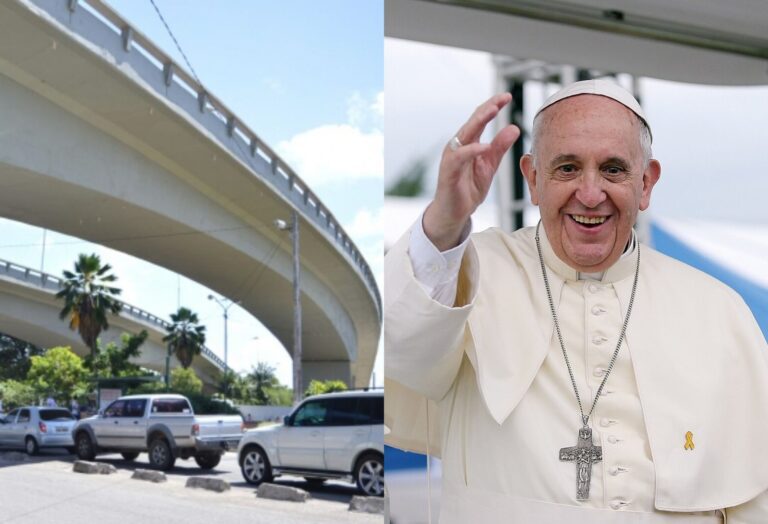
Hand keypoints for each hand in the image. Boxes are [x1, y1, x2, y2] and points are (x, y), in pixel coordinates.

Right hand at [423, 93, 520, 250]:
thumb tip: (514, 127)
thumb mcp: (489, 165)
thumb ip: (500, 147)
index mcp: (468, 142)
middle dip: (487, 108)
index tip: (507, 97)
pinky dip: (472, 150)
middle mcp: (458, 145)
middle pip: (473, 121)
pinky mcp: (448, 171)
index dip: (493, 106)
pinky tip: (484, 146)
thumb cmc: (468, 188)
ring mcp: (452, 157)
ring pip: (465, 134)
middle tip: (502, 98)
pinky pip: (459, 157)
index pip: (480, 118)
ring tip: (493, 111)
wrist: (454, 212)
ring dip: (478, 121)